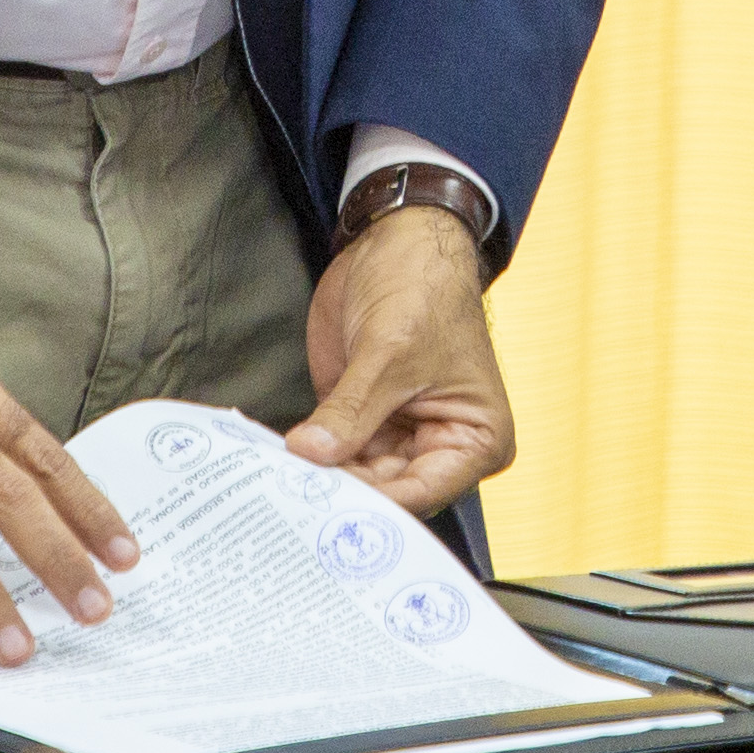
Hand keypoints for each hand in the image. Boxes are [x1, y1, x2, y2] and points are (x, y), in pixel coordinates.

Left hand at [290, 208, 512, 515]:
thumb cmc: (422, 287)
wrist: (399, 241)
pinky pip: (336, 451)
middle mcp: (442, 445)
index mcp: (476, 439)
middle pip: (388, 492)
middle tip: (291, 502)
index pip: (422, 491)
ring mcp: (401, 434)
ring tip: (278, 488)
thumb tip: (311, 455)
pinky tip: (277, 464)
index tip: (327, 510)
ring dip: (320, 479)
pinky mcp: (365, 418)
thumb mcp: (387, 353)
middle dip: (342, 494)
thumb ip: (350, 411)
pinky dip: (310, 457)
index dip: (376, 504)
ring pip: (358, 478)